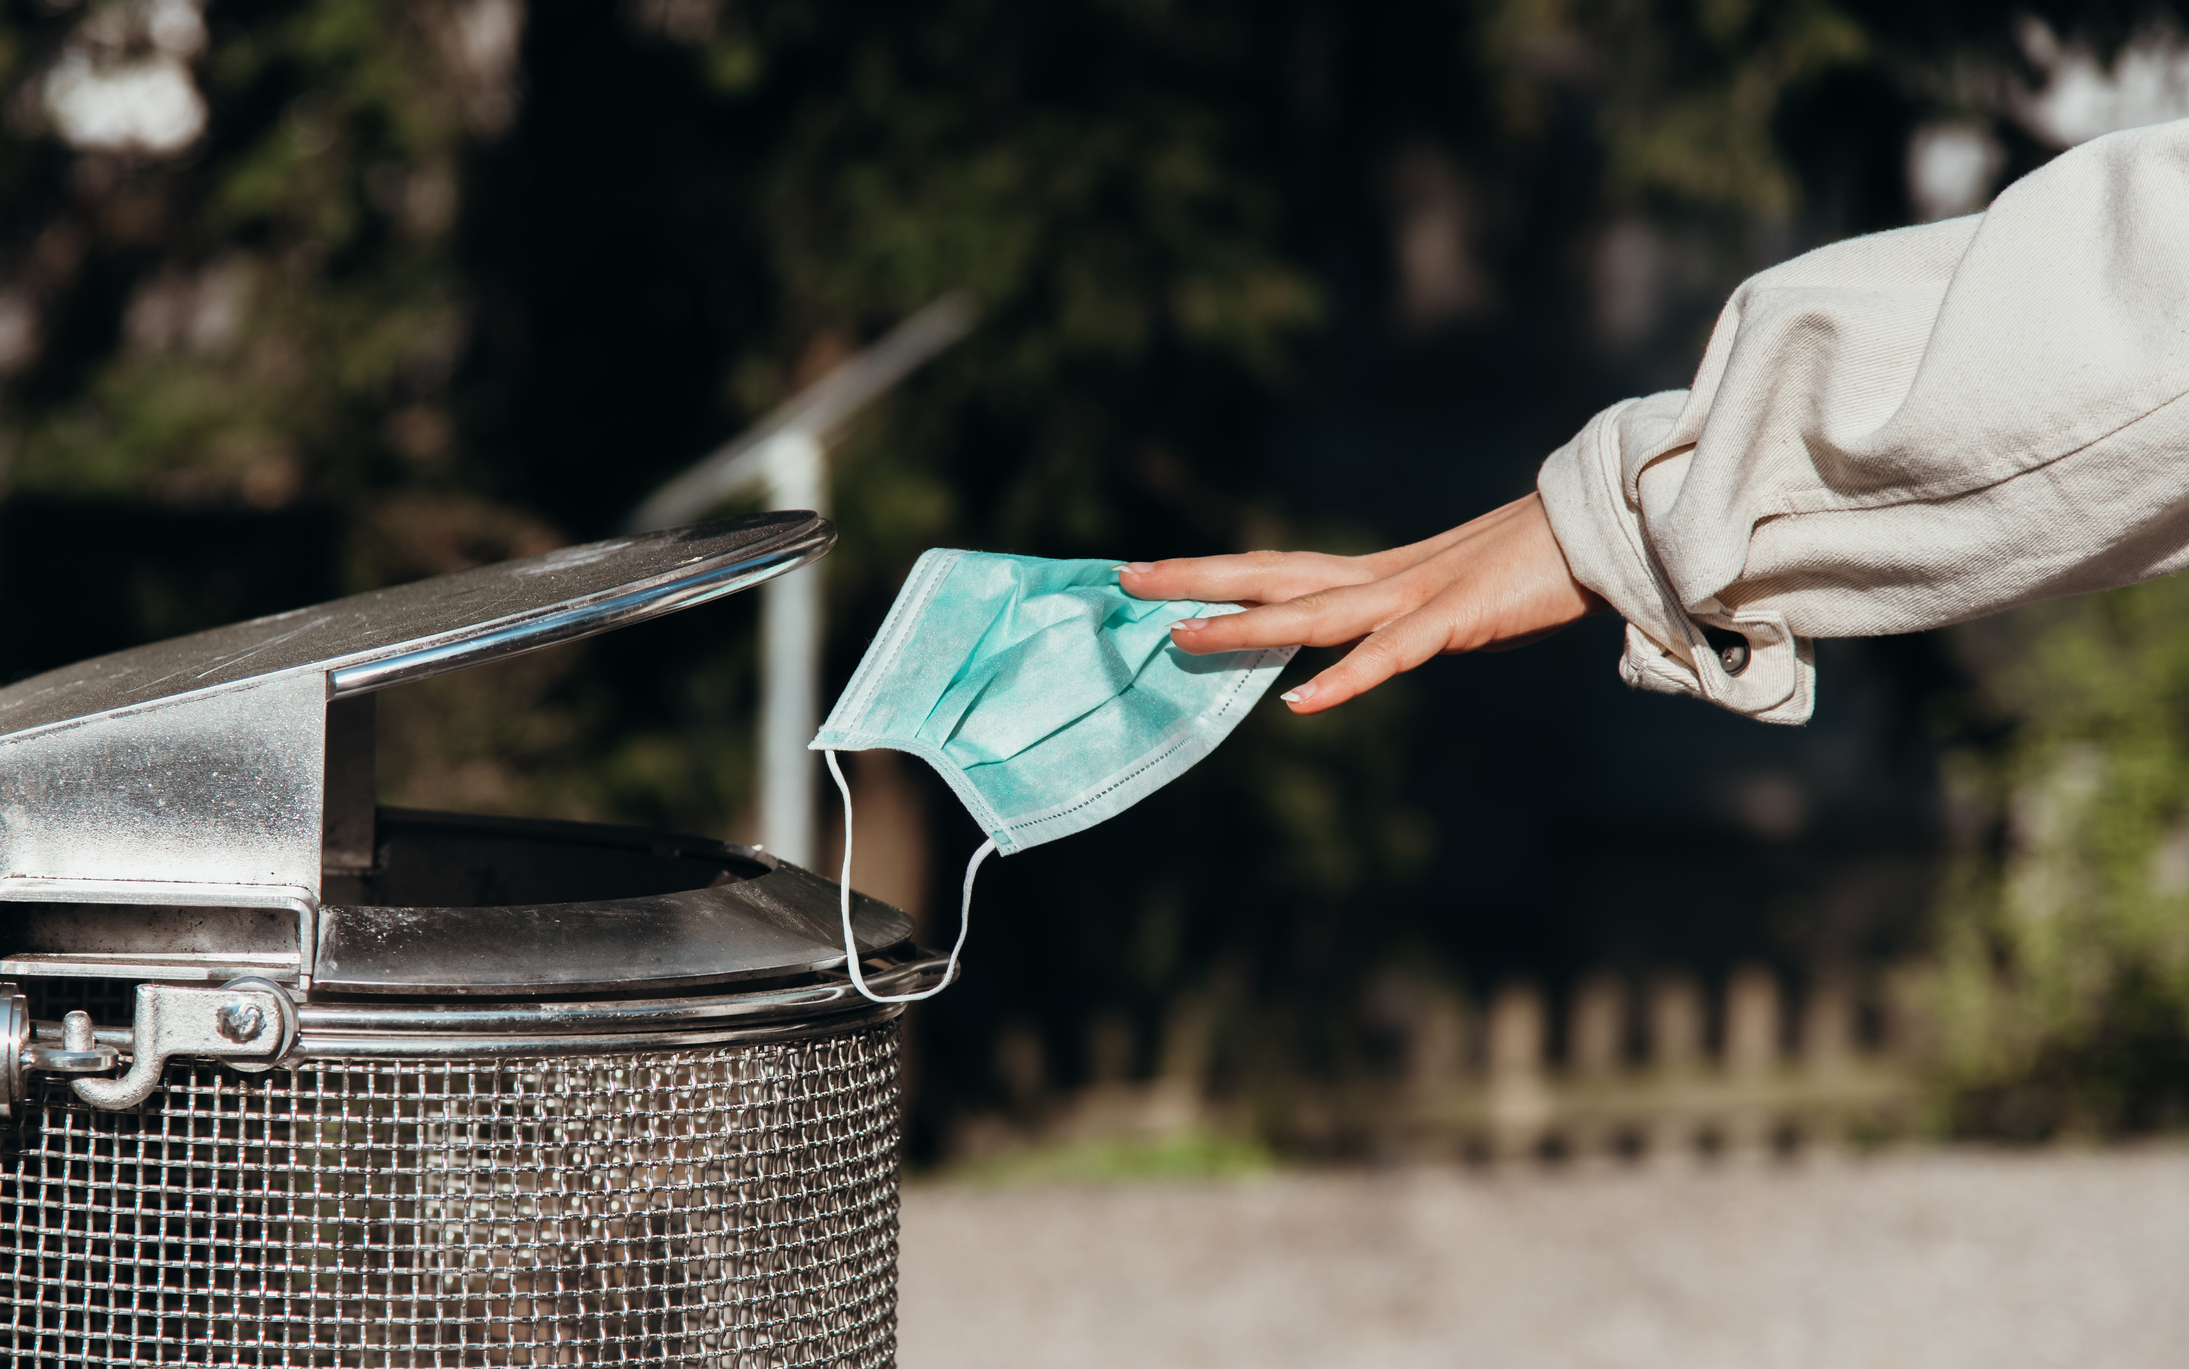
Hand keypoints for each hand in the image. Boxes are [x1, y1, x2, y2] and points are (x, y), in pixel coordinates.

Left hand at [1120, 492, 1603, 713]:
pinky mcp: (1458, 620)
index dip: (1215, 572)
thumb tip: (1385, 640)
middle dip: (1196, 579)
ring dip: (1243, 628)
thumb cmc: (1538, 569)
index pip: (1277, 569)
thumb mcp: (1457, 601)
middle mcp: (1383, 579)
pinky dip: (1344, 680)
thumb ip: (1410, 623)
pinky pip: (1390, 656)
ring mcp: (1416, 597)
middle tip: (1124, 577)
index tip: (1153, 573)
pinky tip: (1300, 703)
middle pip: (1271, 576)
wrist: (1609, 530)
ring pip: (1311, 613)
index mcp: (1379, 575)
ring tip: (1178, 637)